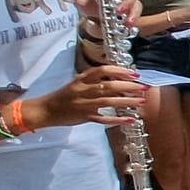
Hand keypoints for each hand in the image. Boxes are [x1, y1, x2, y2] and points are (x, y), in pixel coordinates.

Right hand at [29, 65, 146, 128]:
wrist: (46, 110)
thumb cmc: (65, 95)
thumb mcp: (78, 83)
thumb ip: (95, 80)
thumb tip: (119, 79)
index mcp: (81, 79)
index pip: (102, 70)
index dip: (119, 70)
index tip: (133, 72)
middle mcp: (83, 90)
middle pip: (108, 85)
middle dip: (128, 86)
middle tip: (143, 87)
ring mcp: (84, 104)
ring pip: (108, 101)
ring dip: (127, 101)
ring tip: (141, 101)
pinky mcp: (84, 117)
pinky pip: (103, 118)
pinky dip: (117, 120)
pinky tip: (130, 119)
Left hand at [76, 0, 142, 32]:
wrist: (93, 16)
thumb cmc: (91, 1)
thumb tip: (81, 1)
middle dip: (128, 0)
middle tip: (120, 10)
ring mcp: (129, 4)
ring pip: (137, 6)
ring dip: (133, 14)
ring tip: (128, 22)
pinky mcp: (130, 16)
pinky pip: (136, 18)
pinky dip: (132, 22)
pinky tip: (129, 28)